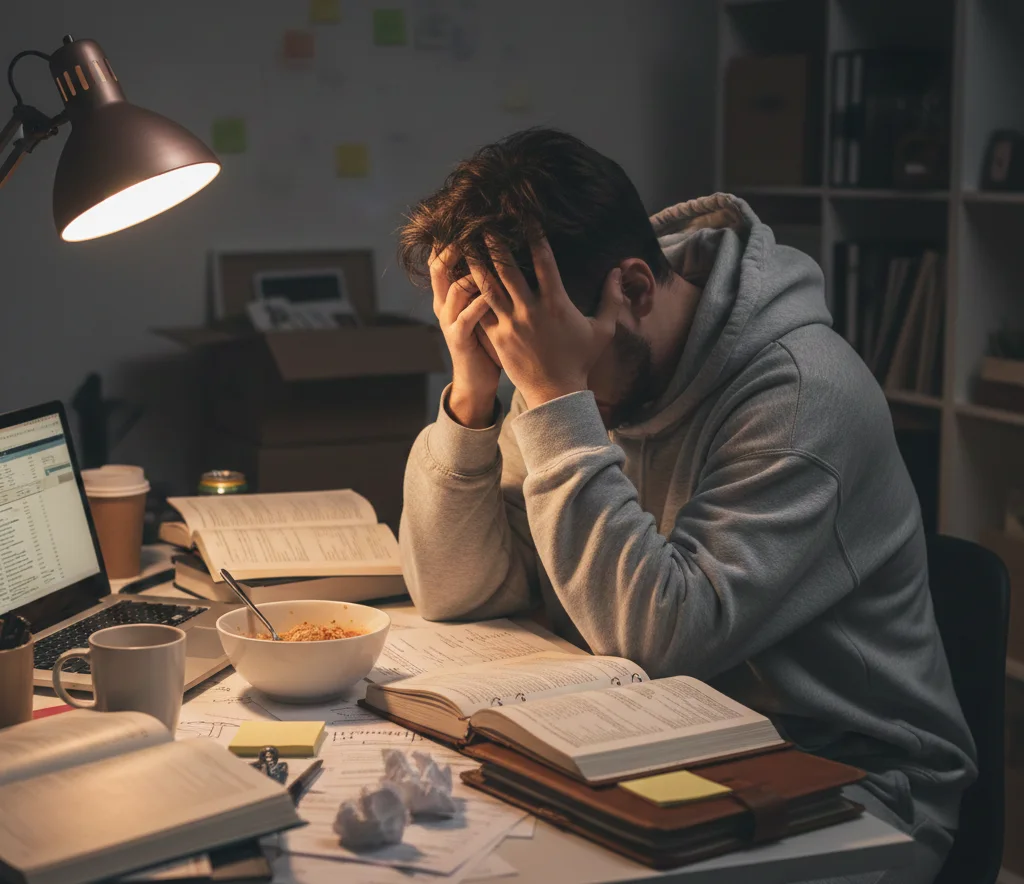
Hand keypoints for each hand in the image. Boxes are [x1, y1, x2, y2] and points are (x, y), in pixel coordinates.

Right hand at [430, 246, 500, 427]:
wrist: (476, 382)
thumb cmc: (487, 343)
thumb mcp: (484, 311)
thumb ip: (489, 285)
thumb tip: (509, 253)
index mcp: (449, 295)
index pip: (443, 258)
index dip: (452, 238)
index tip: (474, 218)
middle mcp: (445, 304)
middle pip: (439, 266)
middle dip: (455, 246)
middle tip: (477, 228)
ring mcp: (449, 321)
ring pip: (454, 286)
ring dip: (473, 270)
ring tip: (493, 255)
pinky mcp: (459, 339)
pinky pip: (468, 315)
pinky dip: (481, 301)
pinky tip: (498, 293)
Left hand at [468, 237, 622, 409]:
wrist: (556, 393)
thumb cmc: (580, 360)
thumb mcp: (603, 330)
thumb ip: (611, 299)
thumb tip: (617, 271)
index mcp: (556, 303)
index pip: (544, 262)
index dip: (535, 237)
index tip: (526, 218)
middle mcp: (530, 310)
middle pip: (508, 270)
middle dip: (495, 244)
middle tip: (483, 223)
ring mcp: (510, 324)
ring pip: (488, 288)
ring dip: (476, 264)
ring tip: (463, 246)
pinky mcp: (496, 338)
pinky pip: (479, 311)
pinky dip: (470, 294)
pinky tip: (460, 280)